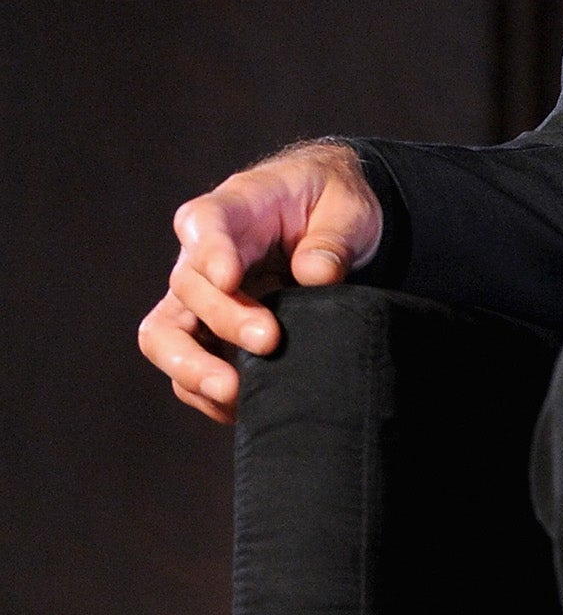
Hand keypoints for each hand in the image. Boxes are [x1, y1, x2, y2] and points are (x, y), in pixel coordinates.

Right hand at [138, 140, 383, 422]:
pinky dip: (207, 394)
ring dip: (193, 368)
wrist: (327, 227)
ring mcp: (198, 300)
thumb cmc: (330, 208)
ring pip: (164, 336)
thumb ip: (333, 238)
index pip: (206, 225)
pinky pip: (187, 372)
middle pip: (188, 287)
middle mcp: (201, 256)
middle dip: (225, 319)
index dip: (211, 253)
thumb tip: (317, 276)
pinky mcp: (208, 338)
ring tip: (234, 393)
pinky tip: (245, 407)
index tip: (229, 279)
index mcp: (233, 209)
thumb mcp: (347, 208)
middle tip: (270, 341)